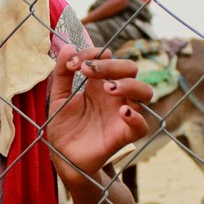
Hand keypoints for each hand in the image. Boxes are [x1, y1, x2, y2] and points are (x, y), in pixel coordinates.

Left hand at [46, 45, 153, 176]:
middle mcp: (115, 95)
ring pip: (145, 91)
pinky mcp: (124, 135)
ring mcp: (122, 114)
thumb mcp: (57, 98)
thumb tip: (67, 46)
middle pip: (131, 69)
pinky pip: (142, 125)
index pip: (109, 58)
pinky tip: (122, 112)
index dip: (94, 55)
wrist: (63, 157)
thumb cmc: (64, 127)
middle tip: (88, 72)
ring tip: (108, 88)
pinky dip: (136, 117)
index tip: (74, 64)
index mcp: (99, 83)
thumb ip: (62, 74)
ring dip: (129, 85)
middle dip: (112, 65)